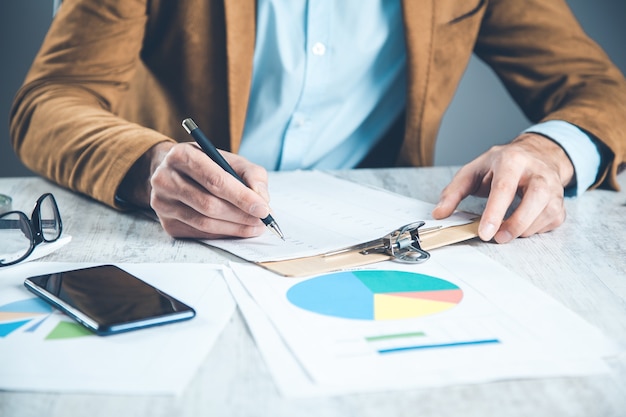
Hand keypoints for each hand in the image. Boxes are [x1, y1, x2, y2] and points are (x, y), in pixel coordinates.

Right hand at [123, 141, 271, 238]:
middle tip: (263, 220)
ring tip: (255, 226)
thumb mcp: (231, 160)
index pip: (215, 180)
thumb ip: (252, 175)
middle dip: (241, 215)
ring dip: (234, 228)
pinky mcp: (167, 223)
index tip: (264, 209)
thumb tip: (262, 200)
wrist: (175, 172)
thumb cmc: (208, 165)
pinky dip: (223, 234)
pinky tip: (236, 229)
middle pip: (208, 204)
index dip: (242, 197)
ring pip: (204, 223)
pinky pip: (199, 234)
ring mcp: (162, 203)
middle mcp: (165, 179)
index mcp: (181, 155)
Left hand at [432, 133, 574, 242]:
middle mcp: (537, 171)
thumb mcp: (472, 171)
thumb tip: (439, 214)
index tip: (484, 233)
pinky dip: (535, 230)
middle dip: (515, 224)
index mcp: (512, 160)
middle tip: (497, 238)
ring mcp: (554, 186)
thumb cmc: (500, 165)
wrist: (536, 155)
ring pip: (546, 213)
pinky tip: (522, 225)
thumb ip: (453, 192)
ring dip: (524, 230)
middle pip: (535, 199)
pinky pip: (552, 222)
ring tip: (505, 232)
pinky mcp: (561, 202)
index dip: (494, 213)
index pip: (504, 188)